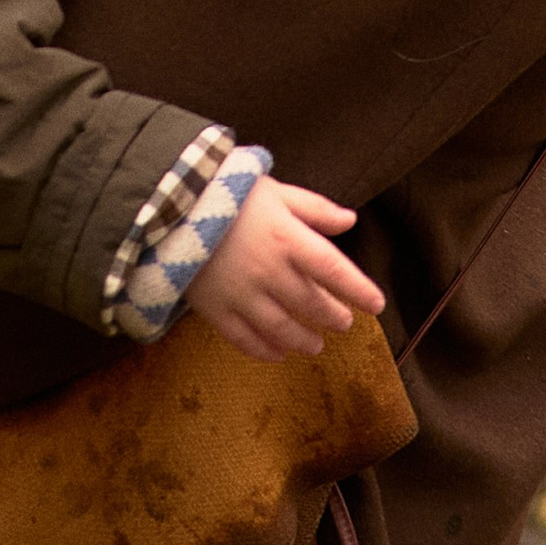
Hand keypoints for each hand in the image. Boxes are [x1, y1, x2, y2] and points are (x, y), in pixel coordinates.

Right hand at [185, 177, 384, 363]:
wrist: (168, 205)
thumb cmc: (227, 192)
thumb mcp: (275, 190)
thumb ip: (314, 208)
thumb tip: (349, 222)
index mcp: (288, 239)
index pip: (334, 271)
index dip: (359, 289)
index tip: (376, 304)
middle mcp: (270, 273)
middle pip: (312, 304)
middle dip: (333, 316)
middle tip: (345, 322)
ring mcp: (242, 296)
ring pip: (283, 329)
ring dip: (305, 340)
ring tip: (317, 344)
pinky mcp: (216, 310)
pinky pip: (246, 340)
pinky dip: (266, 351)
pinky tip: (278, 354)